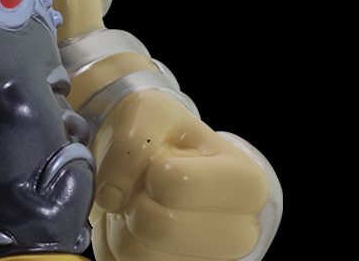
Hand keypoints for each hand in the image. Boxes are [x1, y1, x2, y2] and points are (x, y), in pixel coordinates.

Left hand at [91, 89, 270, 260]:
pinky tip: (133, 226)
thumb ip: (130, 143)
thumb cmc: (161, 133)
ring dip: (121, 221)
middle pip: (158, 226)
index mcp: (246, 183)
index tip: (159, 165)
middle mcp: (240, 233)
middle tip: (144, 186)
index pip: (179, 185)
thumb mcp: (149, 111)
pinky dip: (114, 243)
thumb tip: (112, 197)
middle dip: (135, 199)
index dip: (155, 173)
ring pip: (137, 254)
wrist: (152, 159)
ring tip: (138, 203)